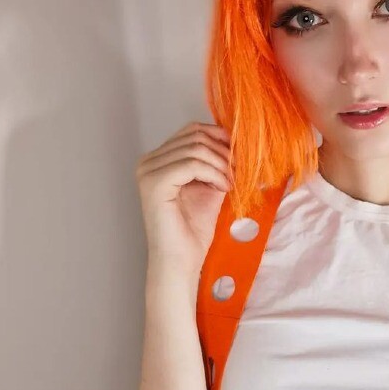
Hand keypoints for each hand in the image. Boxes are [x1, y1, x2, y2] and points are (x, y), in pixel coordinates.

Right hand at [134, 122, 234, 275]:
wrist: (182, 259)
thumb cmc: (194, 229)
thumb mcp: (211, 186)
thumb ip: (217, 164)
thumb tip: (238, 142)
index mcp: (159, 159)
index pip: (193, 130)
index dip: (221, 139)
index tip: (240, 158)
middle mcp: (148, 161)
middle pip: (195, 136)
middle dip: (224, 152)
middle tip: (238, 173)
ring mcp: (148, 171)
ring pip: (196, 148)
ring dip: (222, 165)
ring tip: (230, 185)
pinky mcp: (154, 183)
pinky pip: (191, 164)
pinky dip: (214, 174)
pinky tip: (223, 188)